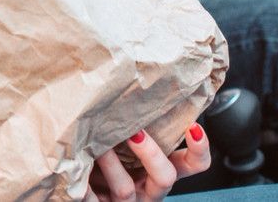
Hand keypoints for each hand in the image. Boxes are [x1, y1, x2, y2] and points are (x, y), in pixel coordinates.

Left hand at [86, 123, 210, 201]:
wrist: (83, 185)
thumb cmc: (107, 157)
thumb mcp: (127, 143)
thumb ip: (136, 126)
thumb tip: (131, 86)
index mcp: (161, 171)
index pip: (193, 164)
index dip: (199, 149)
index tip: (194, 127)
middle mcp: (148, 189)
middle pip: (165, 177)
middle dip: (151, 154)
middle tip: (135, 133)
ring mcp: (127, 201)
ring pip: (125, 189)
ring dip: (111, 165)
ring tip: (98, 147)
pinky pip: (93, 201)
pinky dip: (85, 187)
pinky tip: (78, 170)